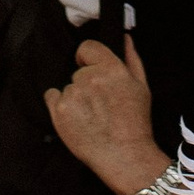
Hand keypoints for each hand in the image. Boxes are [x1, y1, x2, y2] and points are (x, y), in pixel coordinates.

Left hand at [46, 36, 164, 194]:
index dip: (87, 58)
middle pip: (78, 72)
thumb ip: (131, 59)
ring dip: (75, 97)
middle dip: (86, 84)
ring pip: (67, 87)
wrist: (125, 156)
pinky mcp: (59, 112)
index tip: (91, 69)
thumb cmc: (135, 123)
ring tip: (91, 116)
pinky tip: (75, 118)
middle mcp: (90, 78)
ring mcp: (73, 95)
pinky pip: (52, 97)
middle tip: (99, 103)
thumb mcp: (142, 87)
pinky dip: (59, 106)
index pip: (87, 47)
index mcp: (111, 69)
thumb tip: (124, 38)